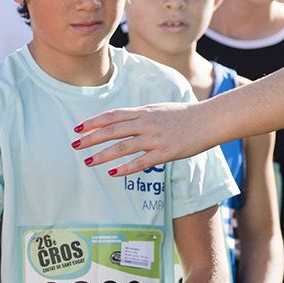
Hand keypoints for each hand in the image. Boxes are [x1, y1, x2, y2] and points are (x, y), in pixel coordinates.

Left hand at [72, 101, 208, 176]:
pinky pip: (141, 162)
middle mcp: (146, 124)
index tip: (78, 128)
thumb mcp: (159, 109)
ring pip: (123, 147)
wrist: (208, 120)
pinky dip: (125, 168)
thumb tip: (123, 121)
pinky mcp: (165, 153)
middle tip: (75, 145)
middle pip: (113, 131)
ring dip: (103, 155)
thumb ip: (141, 116)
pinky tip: (112, 173)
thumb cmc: (184, 115)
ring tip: (88, 162)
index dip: (94, 122)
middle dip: (91, 138)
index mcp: (144, 112)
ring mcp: (155, 139)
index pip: (113, 116)